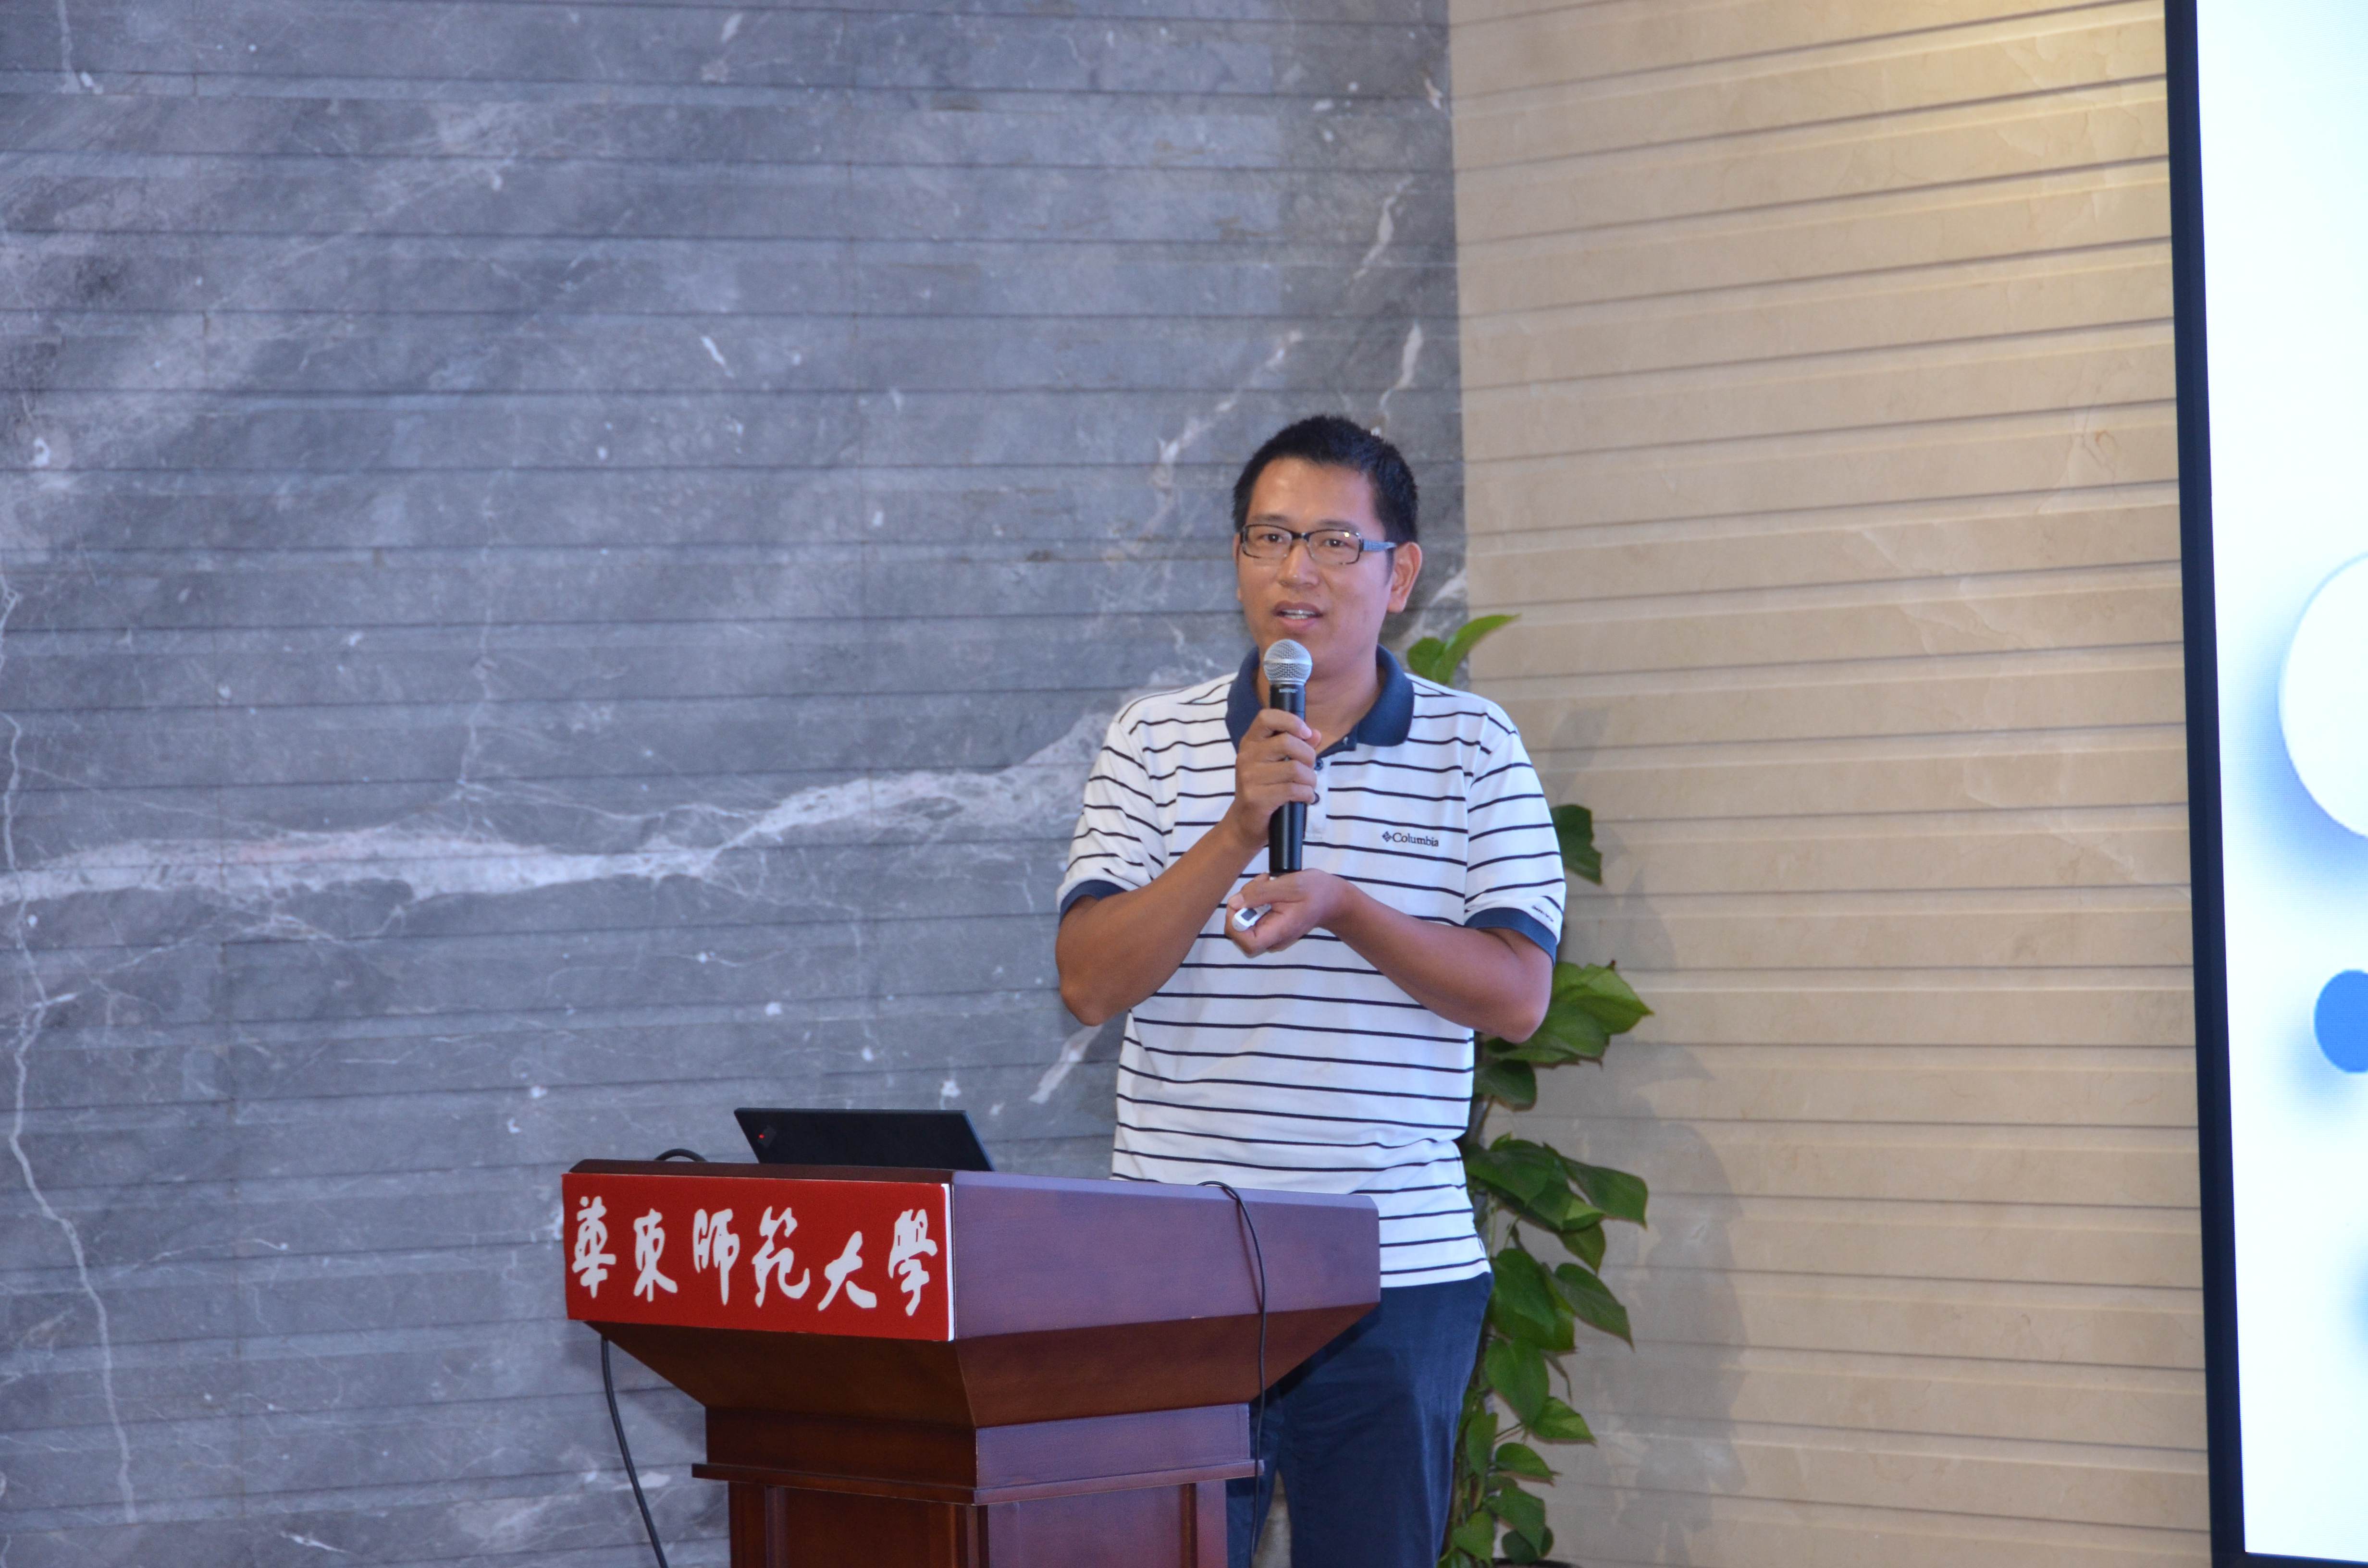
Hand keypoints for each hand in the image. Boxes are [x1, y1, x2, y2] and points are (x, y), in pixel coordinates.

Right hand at [1220, 708, 1323, 856]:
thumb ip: (1297, 747)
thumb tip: (1316, 735)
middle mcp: (1246, 756)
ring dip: (1310, 779)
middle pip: (1287, 742)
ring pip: (1295, 768)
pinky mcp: (1256, 798)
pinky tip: (1305, 798)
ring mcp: (1249, 777)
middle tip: (1310, 768)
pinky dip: (1307, 794)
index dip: (1291, 721)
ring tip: (1308, 786)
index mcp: (1250, 743)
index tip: (1306, 733)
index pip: (1267, 717)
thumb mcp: (1277, 764)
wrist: (1243, 823)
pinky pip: (1293, 790)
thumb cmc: (1264, 789)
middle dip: (1308, 756)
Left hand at [1225, 869, 1354, 954]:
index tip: (1241, 901)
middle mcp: (1273, 939)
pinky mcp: (1270, 928)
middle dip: (1241, 906)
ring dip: (1248, 899)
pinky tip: (1268, 888)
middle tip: (1257, 885)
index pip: (1246, 943)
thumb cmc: (1317, 891)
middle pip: (1240, 933)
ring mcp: (1271, 936)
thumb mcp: (1290, 885)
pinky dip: (1254, 901)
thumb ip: (1260, 893)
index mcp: (1279, 932)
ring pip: (1244, 923)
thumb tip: (1234, 902)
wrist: (1333, 899)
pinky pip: (1253, 918)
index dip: (1235, 924)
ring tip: (1267, 882)